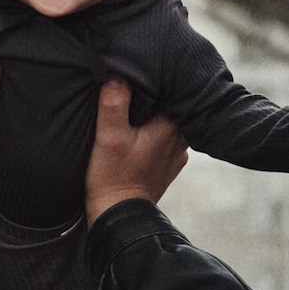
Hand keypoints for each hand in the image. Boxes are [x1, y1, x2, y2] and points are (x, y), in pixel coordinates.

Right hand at [85, 80, 188, 224]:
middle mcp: (180, 141)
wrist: (118, 217)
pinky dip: (158, 131)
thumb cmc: (113, 177)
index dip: (159, 80)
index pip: (174, 92)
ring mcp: (177, 155)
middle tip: (143, 83)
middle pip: (175, 107)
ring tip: (142, 104)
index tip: (146, 72)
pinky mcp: (168, 166)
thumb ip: (113, 105)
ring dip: (160, 114)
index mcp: (170, 129)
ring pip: (173, 123)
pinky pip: (167, 140)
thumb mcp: (108, 138)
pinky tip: (143, 128)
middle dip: (161, 96)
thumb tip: (118, 76)